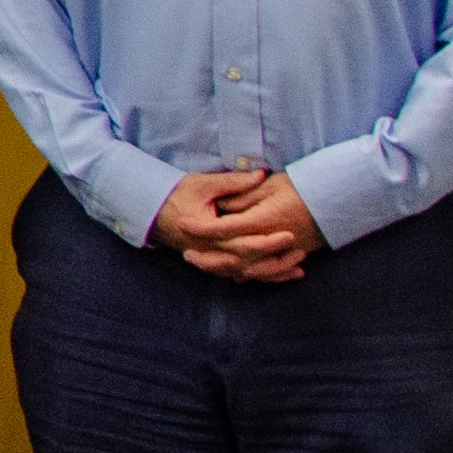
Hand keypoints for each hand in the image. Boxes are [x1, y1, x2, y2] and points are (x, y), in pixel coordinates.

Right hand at [151, 170, 312, 282]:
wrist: (151, 209)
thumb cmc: (176, 193)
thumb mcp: (203, 184)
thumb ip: (233, 182)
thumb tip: (261, 175)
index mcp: (207, 233)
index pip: (242, 243)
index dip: (267, 242)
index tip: (289, 234)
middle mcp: (209, 251)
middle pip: (248, 264)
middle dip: (276, 261)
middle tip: (300, 252)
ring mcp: (210, 259)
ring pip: (245, 274)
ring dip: (272, 273)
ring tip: (297, 268)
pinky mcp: (213, 261)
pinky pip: (239, 275)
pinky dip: (260, 276)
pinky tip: (280, 275)